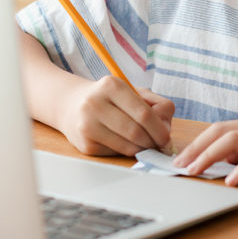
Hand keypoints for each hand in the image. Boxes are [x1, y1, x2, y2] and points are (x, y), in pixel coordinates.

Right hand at [60, 75, 174, 156]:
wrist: (71, 105)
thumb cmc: (109, 99)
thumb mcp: (132, 92)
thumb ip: (155, 105)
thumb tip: (166, 130)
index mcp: (111, 86)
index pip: (143, 113)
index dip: (159, 129)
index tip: (166, 138)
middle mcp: (95, 104)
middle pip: (136, 131)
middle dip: (153, 142)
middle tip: (159, 145)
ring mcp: (88, 125)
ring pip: (127, 146)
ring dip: (142, 149)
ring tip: (145, 144)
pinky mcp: (84, 144)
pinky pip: (115, 152)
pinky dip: (126, 151)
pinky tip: (124, 143)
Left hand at [173, 109, 237, 185]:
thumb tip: (231, 161)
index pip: (222, 128)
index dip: (199, 143)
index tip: (182, 158)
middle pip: (220, 131)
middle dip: (195, 148)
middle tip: (176, 166)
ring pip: (233, 140)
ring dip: (208, 156)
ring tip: (192, 172)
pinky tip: (231, 181)